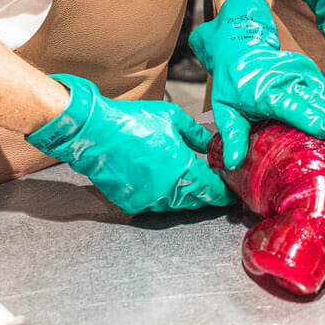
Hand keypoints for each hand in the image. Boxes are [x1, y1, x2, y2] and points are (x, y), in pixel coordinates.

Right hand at [25, 74, 234, 213]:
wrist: (94, 132)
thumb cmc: (133, 122)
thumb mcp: (173, 118)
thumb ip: (196, 134)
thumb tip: (211, 143)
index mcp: (183, 171)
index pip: (212, 191)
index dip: (223, 193)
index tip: (229, 192)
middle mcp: (168, 191)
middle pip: (195, 200)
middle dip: (205, 194)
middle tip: (212, 186)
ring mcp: (147, 200)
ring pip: (175, 204)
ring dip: (184, 195)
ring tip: (188, 182)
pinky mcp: (130, 203)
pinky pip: (154, 205)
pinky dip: (162, 197)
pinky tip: (162, 183)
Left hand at [189, 0, 324, 168]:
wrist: (238, 50)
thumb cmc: (232, 83)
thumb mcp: (224, 111)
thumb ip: (232, 137)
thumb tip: (234, 163)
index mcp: (265, 90)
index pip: (293, 107)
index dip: (314, 120)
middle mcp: (287, 77)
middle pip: (315, 102)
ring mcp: (300, 70)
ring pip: (324, 96)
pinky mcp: (309, 68)